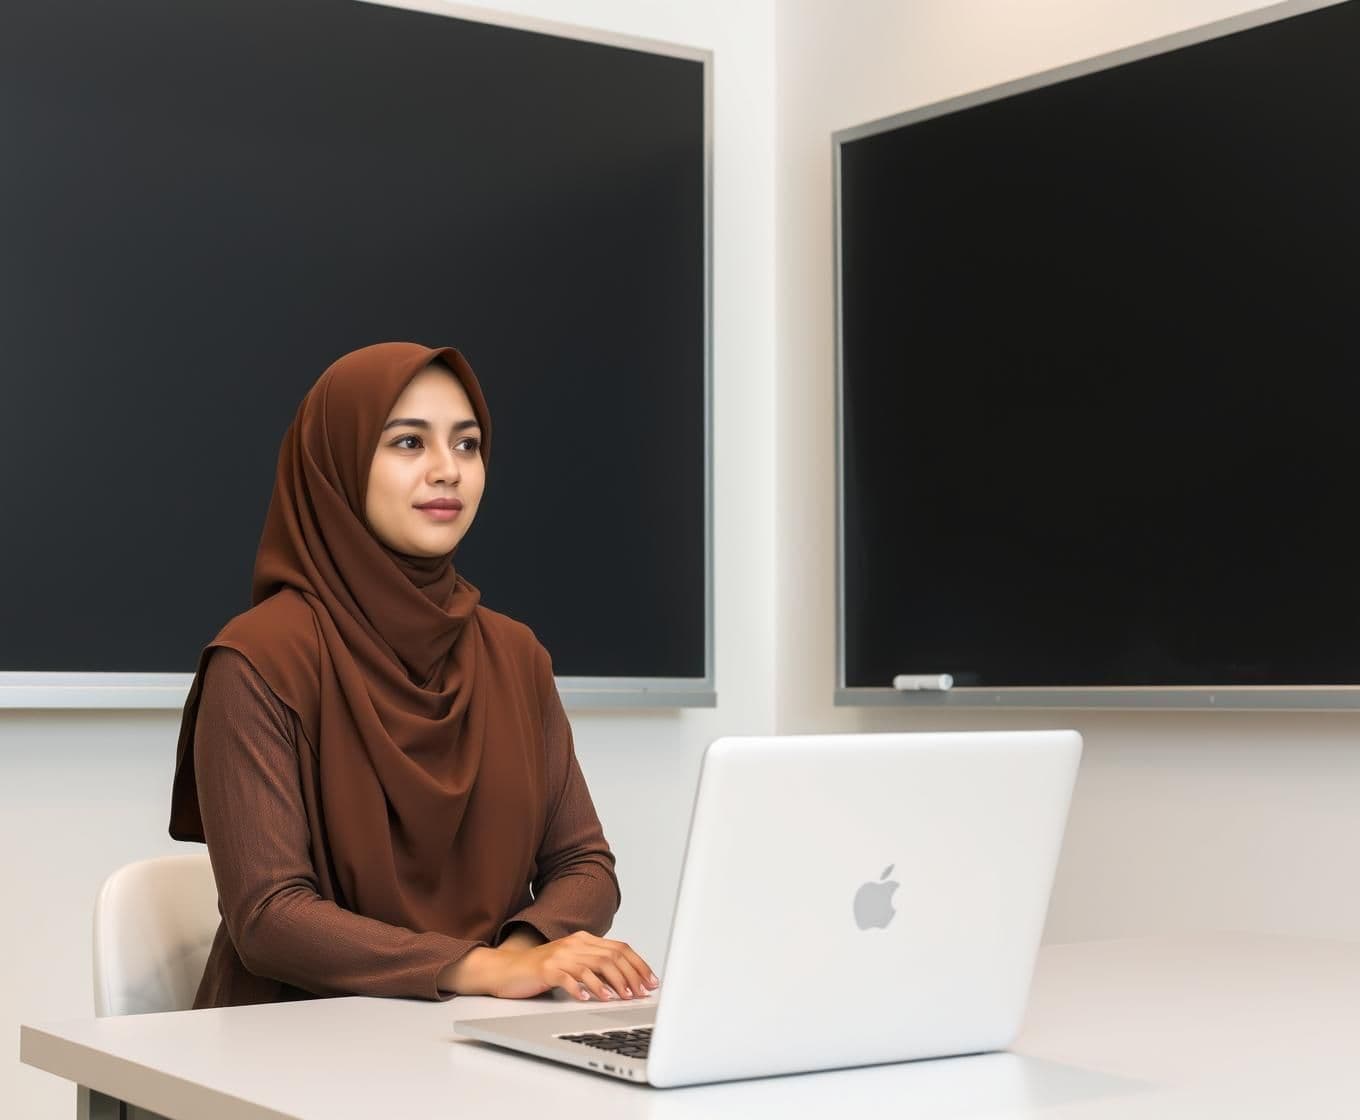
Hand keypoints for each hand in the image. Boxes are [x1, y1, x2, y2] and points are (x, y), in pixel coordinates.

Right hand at [443, 931, 658, 1000]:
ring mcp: (560, 955)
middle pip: (611, 957)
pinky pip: (568, 978)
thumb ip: (595, 967)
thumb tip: (627, 982)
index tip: (651, 982)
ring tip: (621, 998)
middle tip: (640, 993)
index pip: (620, 949)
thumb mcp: (573, 964)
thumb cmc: (541, 971)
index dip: (639, 965)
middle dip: (630, 976)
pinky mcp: (546, 968)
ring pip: (593, 967)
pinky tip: (589, 999)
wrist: (506, 969)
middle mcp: (575, 944)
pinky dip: (581, 988)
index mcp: (584, 940)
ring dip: (611, 983)